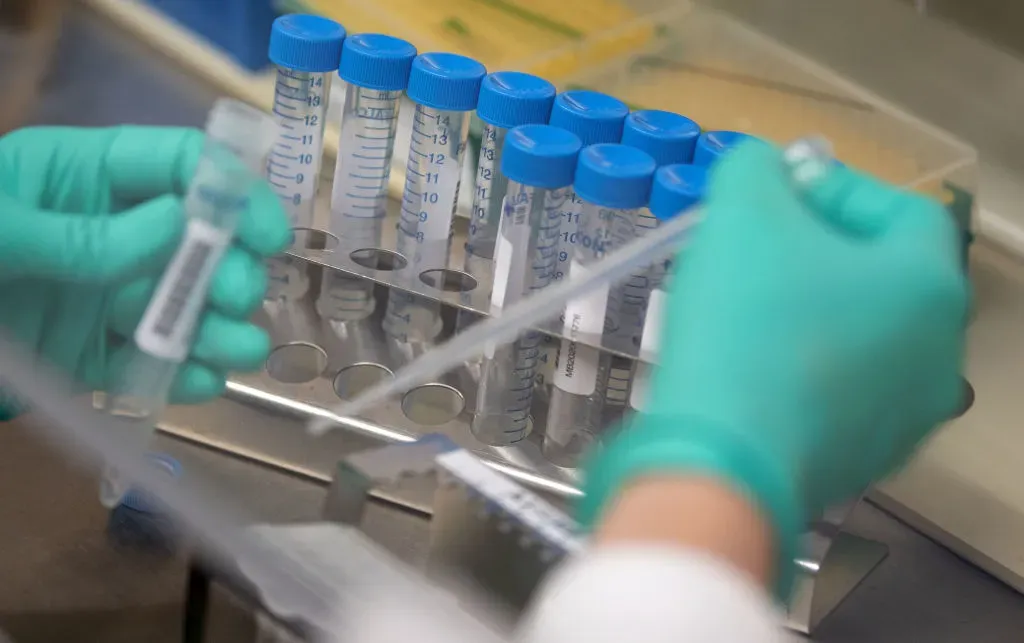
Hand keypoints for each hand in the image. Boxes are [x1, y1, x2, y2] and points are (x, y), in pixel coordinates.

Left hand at [0, 126, 289, 413]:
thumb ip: (84, 234)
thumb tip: (183, 224)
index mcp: (78, 178)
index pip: (177, 165)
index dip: (230, 191)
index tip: (264, 232)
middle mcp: (102, 233)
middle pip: (194, 243)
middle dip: (228, 269)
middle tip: (240, 298)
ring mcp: (97, 296)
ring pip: (181, 307)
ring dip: (218, 327)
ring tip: (238, 350)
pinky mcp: (87, 355)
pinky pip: (145, 362)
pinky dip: (179, 375)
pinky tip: (199, 382)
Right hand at [579, 141, 968, 597]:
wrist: (720, 461)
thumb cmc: (746, 323)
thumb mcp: (743, 215)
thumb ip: (756, 170)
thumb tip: (763, 171)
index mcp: (930, 287)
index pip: (901, 212)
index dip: (837, 189)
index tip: (777, 194)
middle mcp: (938, 355)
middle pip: (882, 278)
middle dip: (818, 251)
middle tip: (754, 247)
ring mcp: (905, 419)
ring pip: (859, 339)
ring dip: (809, 311)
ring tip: (743, 306)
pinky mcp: (860, 463)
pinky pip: (834, 393)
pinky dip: (799, 368)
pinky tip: (745, 367)